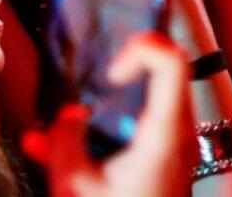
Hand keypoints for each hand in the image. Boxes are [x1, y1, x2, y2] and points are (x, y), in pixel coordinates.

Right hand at [22, 34, 195, 196]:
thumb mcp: (75, 186)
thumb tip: (68, 114)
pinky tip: (54, 149)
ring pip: (145, 102)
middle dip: (117, 73)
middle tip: (90, 83)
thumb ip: (64, 141)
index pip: (172, 60)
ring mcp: (174, 148)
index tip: (112, 73)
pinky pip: (137, 130)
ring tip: (53, 129)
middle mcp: (178, 135)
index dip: (142, 49)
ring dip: (102, 107)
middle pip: (161, 74)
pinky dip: (103, 132)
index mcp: (164, 134)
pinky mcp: (164, 164)